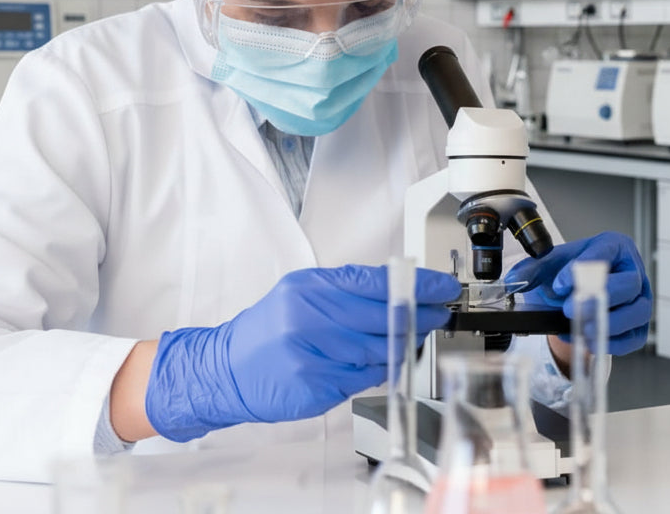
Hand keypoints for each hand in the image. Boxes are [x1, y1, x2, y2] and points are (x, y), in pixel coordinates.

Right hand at [144, 264, 460, 441]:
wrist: (226, 369)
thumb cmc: (270, 329)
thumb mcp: (303, 293)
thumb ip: (348, 290)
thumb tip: (401, 290)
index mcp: (310, 288)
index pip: (376, 282)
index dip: (418, 285)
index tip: (444, 288)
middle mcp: (310, 319)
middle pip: (383, 318)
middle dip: (419, 316)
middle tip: (437, 316)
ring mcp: (312, 356)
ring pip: (378, 352)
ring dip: (398, 347)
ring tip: (403, 340)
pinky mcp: (315, 388)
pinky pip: (362, 379)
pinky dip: (374, 372)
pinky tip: (371, 365)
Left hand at [504, 232, 652, 355]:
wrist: (573, 296)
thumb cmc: (570, 274)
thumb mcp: (549, 265)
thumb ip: (531, 270)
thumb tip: (515, 280)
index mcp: (613, 247)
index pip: (605, 253)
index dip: (584, 269)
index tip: (559, 284)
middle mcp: (632, 270)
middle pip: (629, 283)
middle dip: (599, 298)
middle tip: (571, 309)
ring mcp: (639, 298)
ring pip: (638, 311)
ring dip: (610, 323)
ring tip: (583, 330)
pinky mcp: (638, 325)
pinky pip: (635, 336)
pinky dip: (614, 342)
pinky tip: (591, 341)